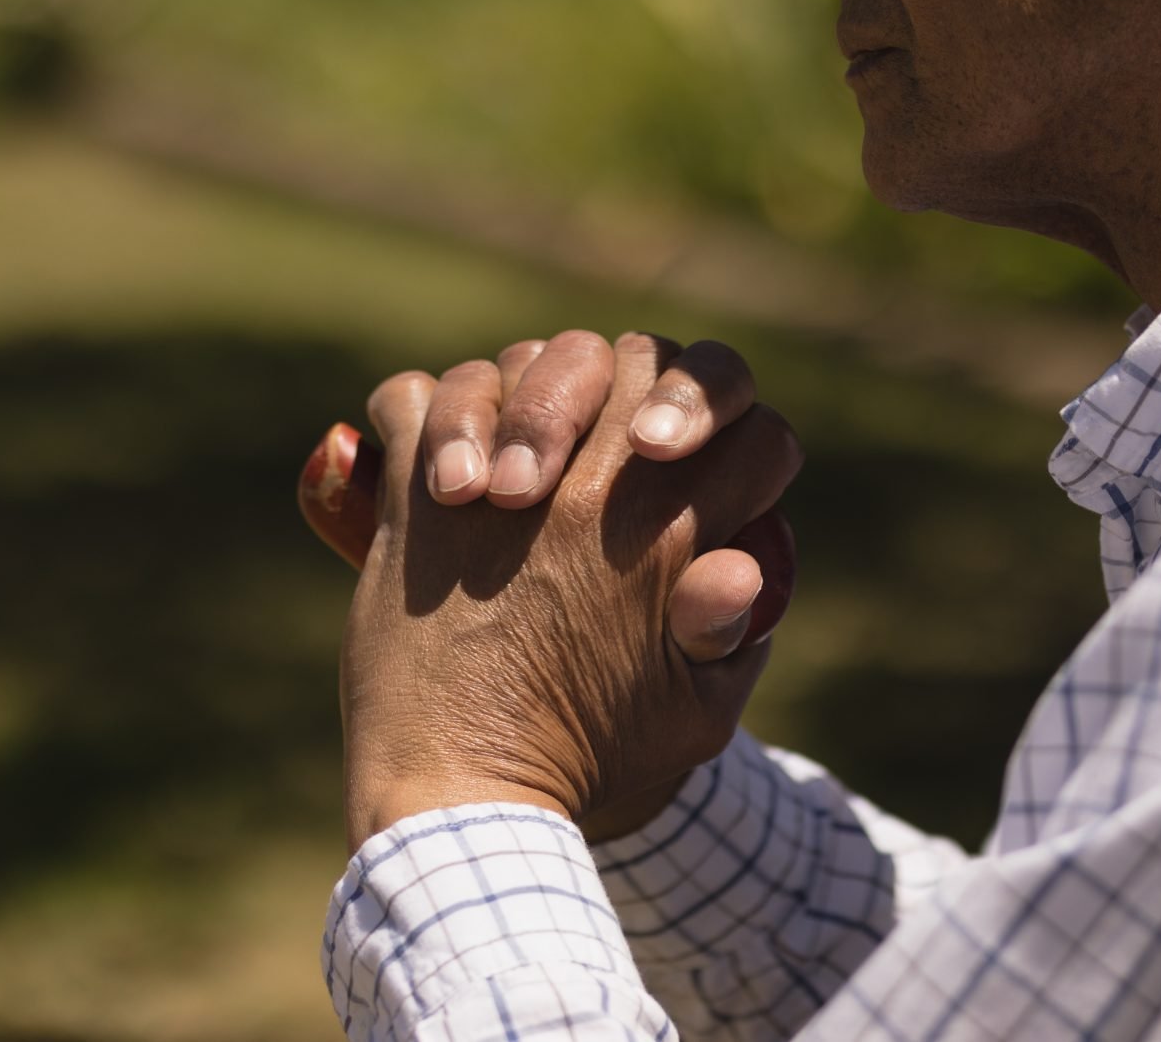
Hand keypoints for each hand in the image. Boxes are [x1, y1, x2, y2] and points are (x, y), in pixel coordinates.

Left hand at [339, 333, 799, 847]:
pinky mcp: (412, 500)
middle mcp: (589, 490)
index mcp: (671, 533)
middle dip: (658, 380)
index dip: (745, 439)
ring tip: (533, 447)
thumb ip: (732, 629)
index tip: (719, 474)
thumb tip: (739, 563)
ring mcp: (499, 485)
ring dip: (536, 385)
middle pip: (646, 356)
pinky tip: (448, 451)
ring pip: (529, 356)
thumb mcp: (699, 709)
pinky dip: (429, 410)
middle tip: (640, 437)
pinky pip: (416, 397)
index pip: (748, 424)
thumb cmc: (595, 761)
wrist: (465, 805)